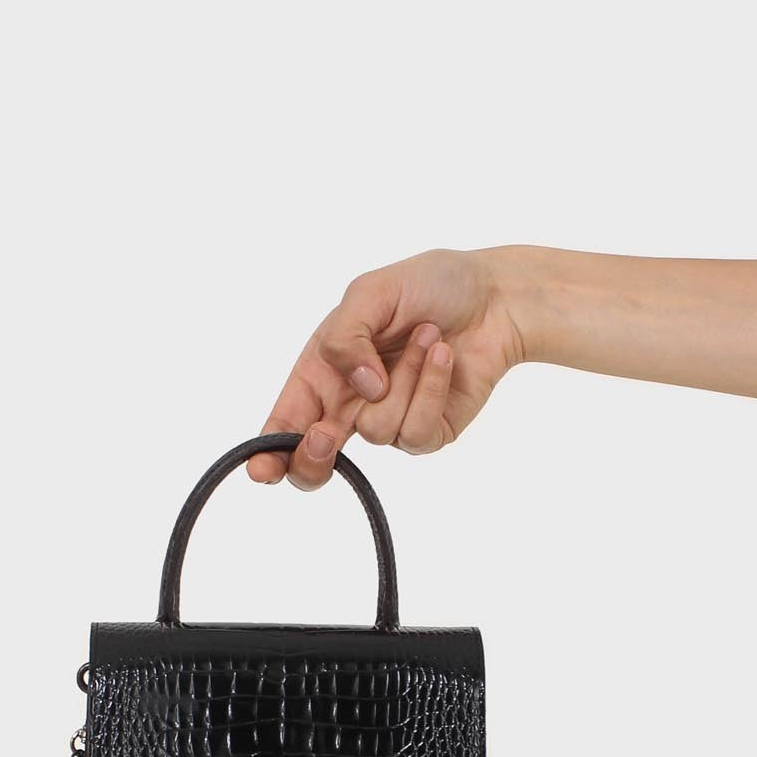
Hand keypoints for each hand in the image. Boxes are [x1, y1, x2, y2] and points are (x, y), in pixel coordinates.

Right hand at [248, 248, 525, 487]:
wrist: (495, 297)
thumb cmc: (430, 286)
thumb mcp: (371, 293)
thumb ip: (346, 337)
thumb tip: (360, 389)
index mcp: (323, 371)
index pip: (286, 422)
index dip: (269, 452)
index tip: (260, 471)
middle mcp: (351, 403)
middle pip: (315, 463)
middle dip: (314, 457)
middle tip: (326, 433)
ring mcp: (390, 421)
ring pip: (375, 430)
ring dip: (402, 377)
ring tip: (425, 336)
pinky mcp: (428, 433)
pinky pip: (416, 431)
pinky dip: (430, 386)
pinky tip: (442, 356)